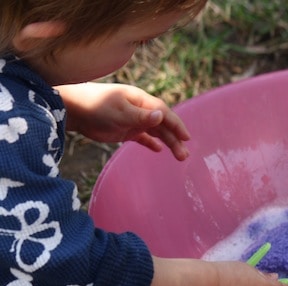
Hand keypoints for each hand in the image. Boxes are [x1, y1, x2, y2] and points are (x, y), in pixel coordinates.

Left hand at [57, 82, 190, 160]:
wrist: (75, 110)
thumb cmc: (97, 106)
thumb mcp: (120, 111)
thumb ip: (141, 116)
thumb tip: (162, 115)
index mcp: (141, 101)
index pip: (164, 113)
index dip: (177, 125)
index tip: (187, 138)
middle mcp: (140, 110)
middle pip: (162, 125)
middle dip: (174, 139)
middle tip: (184, 156)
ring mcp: (133, 121)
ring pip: (155, 133)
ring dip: (167, 143)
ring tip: (178, 156)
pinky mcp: (124, 131)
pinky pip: (142, 137)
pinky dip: (150, 143)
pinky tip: (158, 150)